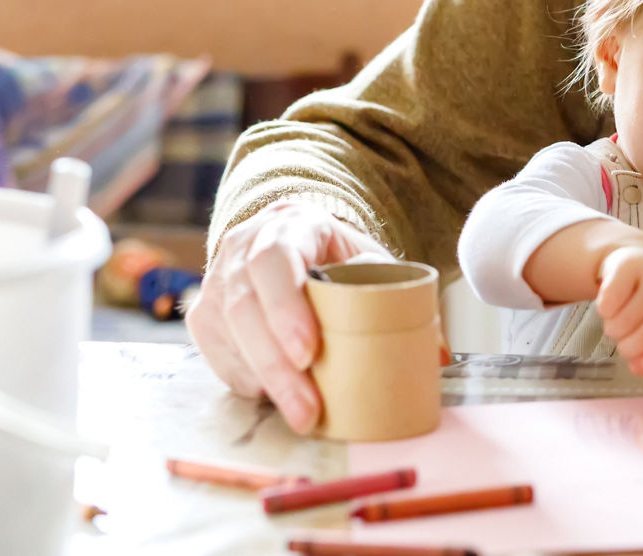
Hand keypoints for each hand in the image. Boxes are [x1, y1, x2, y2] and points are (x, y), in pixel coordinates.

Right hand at [185, 199, 389, 432]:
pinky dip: (249, 382)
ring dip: (264, 381)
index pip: (274, 260)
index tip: (308, 352)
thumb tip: (438, 355)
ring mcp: (217, 282)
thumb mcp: (371, 262)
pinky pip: (218, 357)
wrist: (297, 244)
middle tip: (308, 408)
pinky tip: (276, 398)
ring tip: (301, 415)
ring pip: (227, 336)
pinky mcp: (205, 318)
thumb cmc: (338, 259)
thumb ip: (399, 297)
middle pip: (245, 307)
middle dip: (276, 365)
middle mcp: (241, 249)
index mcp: (289, 226)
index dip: (286, 308)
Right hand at [595, 244, 642, 376]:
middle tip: (622, 346)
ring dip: (614, 331)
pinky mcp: (630, 266)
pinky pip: (611, 300)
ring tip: (614, 326)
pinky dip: (604, 311)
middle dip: (631, 348)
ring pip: (628, 319)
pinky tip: (607, 308)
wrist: (639, 260)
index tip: (636, 368)